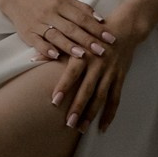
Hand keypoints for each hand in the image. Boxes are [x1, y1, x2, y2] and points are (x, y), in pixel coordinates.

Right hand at [4, 0, 115, 64]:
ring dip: (69, 46)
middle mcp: (50, 13)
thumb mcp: (64, 0)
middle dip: (87, 40)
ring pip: (55, 35)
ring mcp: (38, 24)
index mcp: (61, 4)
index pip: (82, 17)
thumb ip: (82, 9)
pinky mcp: (28, 33)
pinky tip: (55, 56)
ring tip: (82, 55)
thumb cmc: (47, 1)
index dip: (96, 28)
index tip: (110, 38)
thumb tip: (101, 19)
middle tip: (101, 51)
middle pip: (71, 28)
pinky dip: (46, 49)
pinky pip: (37, 42)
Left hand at [50, 14, 142, 133]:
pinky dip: (110, 113)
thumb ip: (55, 49)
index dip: (64, 86)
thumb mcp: (75, 37)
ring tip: (81, 128)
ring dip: (91, 114)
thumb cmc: (93, 33)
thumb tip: (33, 58)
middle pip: (87, 89)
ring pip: (101, 96)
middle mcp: (98, 64)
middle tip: (68, 123)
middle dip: (78, 107)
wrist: (125, 28)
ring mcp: (111, 72)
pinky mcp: (120, 77)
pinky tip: (102, 127)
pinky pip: (115, 98)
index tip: (54, 101)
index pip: (72, 73)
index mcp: (85, 53)